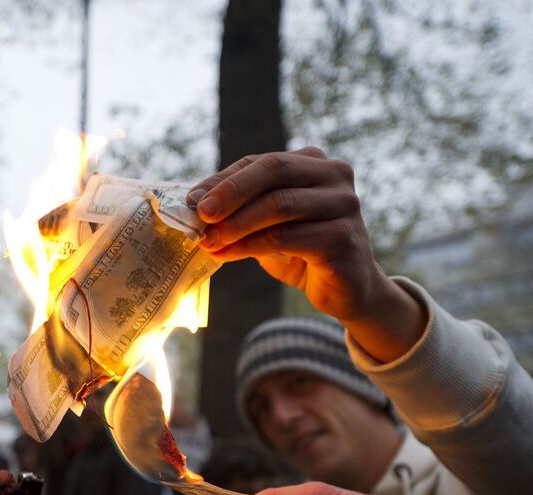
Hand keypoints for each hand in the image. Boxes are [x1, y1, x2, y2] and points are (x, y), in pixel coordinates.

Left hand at [186, 148, 424, 361]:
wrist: (346, 289)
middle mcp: (334, 176)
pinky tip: (226, 254)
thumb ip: (241, 208)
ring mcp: (344, 205)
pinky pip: (286, 237)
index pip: (261, 162)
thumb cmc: (301, 250)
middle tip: (199, 214)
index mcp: (314, 163)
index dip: (223, 179)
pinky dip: (249, 246)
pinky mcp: (344, 238)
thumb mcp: (267, 224)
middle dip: (231, 192)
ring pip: (279, 205)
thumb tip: (193, 204)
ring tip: (206, 242)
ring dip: (235, 224)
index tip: (191, 199)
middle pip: (274, 171)